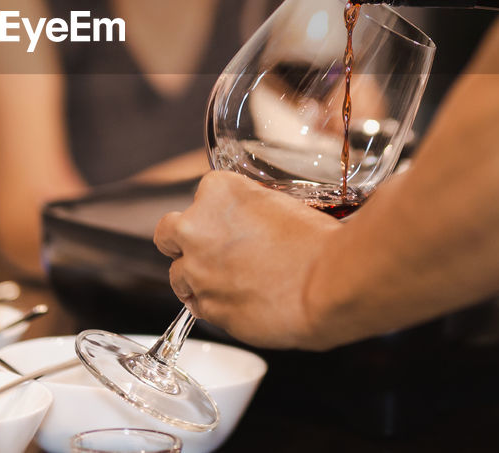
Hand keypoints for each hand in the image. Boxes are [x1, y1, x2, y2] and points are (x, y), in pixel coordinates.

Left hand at [154, 172, 341, 349]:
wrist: (331, 284)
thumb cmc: (318, 243)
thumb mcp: (280, 203)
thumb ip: (248, 208)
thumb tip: (245, 222)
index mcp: (217, 191)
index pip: (199, 198)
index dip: (214, 214)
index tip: (227, 224)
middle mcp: (196, 228)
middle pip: (168, 234)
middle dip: (183, 242)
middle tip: (209, 251)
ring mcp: (197, 270)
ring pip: (178, 275)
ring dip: (197, 277)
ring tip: (232, 282)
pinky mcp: (207, 307)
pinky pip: (199, 306)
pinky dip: (215, 305)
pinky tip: (242, 302)